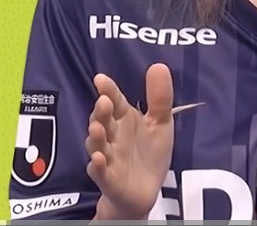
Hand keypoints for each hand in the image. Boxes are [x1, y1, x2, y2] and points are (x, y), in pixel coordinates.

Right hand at [84, 64, 174, 219]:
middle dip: (101, 112)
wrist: (145, 192)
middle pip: (103, 121)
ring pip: (98, 145)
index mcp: (124, 120)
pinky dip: (97, 166)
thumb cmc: (148, 154)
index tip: (100, 79)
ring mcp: (108, 158)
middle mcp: (112, 137)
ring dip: (96, 137)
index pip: (115, 102)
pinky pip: (100, 173)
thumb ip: (159, 98)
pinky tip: (98, 159)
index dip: (108, 90)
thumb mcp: (160, 124)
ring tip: (97, 128)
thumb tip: (158, 65)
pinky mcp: (109, 180)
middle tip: (104, 102)